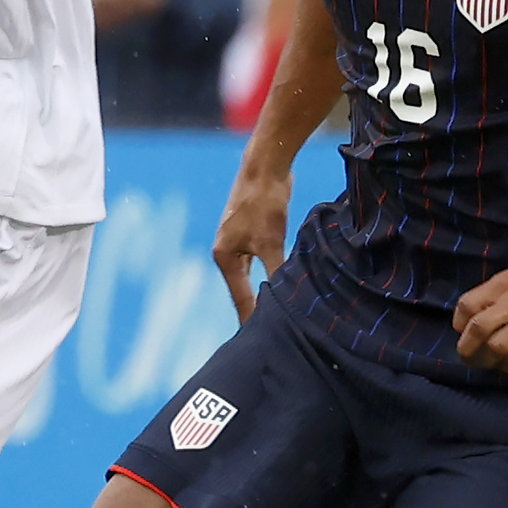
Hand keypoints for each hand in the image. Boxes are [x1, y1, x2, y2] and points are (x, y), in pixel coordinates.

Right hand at [212, 164, 292, 321]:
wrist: (265, 165)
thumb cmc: (264, 202)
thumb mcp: (271, 242)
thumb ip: (275, 273)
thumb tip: (283, 303)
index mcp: (225, 257)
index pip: (241, 298)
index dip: (251, 320)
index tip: (258, 342)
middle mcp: (227, 252)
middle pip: (243, 290)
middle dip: (256, 310)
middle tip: (270, 335)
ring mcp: (238, 241)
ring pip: (253, 276)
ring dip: (264, 292)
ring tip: (277, 315)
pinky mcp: (252, 232)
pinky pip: (261, 261)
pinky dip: (270, 273)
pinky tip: (282, 283)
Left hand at [454, 266, 507, 372]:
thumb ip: (492, 295)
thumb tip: (467, 321)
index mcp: (505, 283)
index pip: (467, 304)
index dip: (458, 322)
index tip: (461, 332)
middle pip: (478, 328)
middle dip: (466, 347)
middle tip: (466, 356)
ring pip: (495, 347)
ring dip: (485, 360)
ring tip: (485, 363)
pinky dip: (505, 366)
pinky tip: (506, 365)